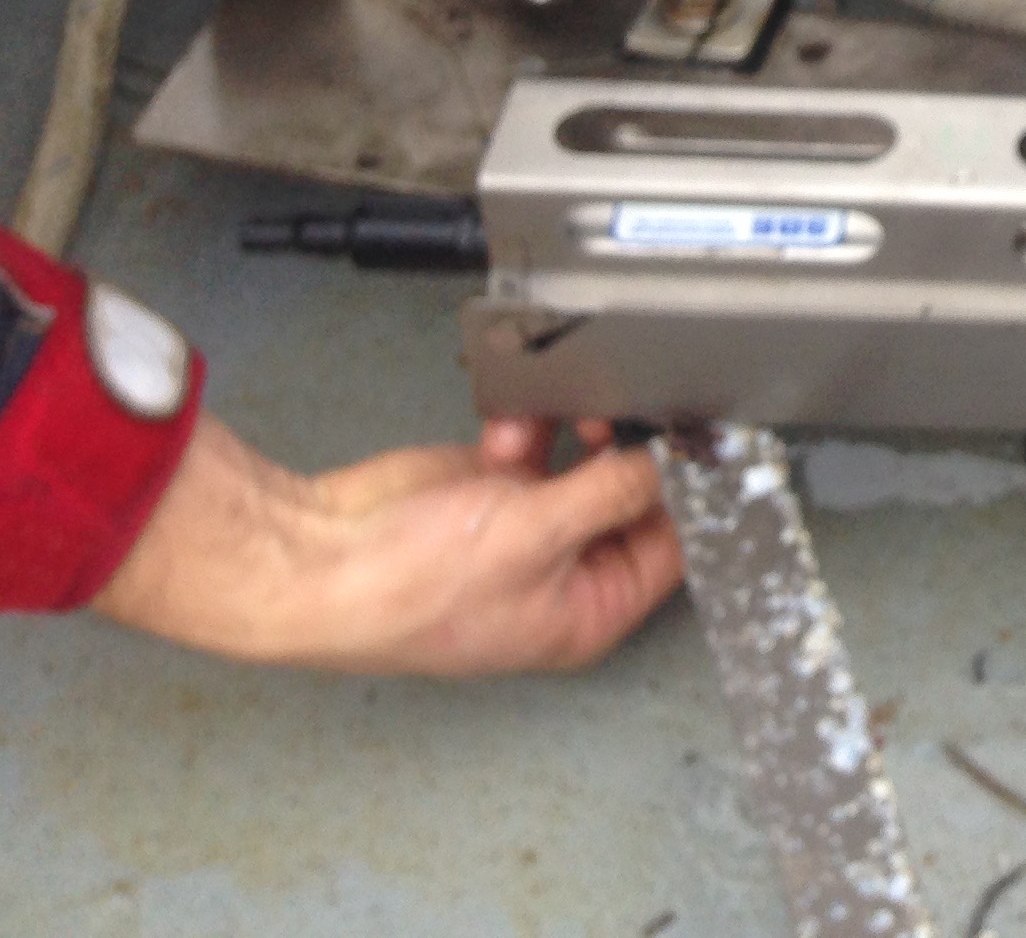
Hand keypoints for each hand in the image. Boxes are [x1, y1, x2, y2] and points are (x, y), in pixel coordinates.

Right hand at [92, 416, 685, 674]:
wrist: (314, 560)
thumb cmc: (405, 592)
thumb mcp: (536, 535)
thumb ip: (613, 493)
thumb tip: (674, 467)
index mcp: (587, 613)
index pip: (674, 548)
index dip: (693, 495)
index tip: (711, 443)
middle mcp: (562, 576)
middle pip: (633, 500)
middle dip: (629, 454)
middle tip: (635, 414)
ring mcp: (526, 533)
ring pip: (588, 465)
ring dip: (578, 434)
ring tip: (565, 419)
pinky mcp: (493, 494)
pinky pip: (540, 449)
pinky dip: (531, 432)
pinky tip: (510, 432)